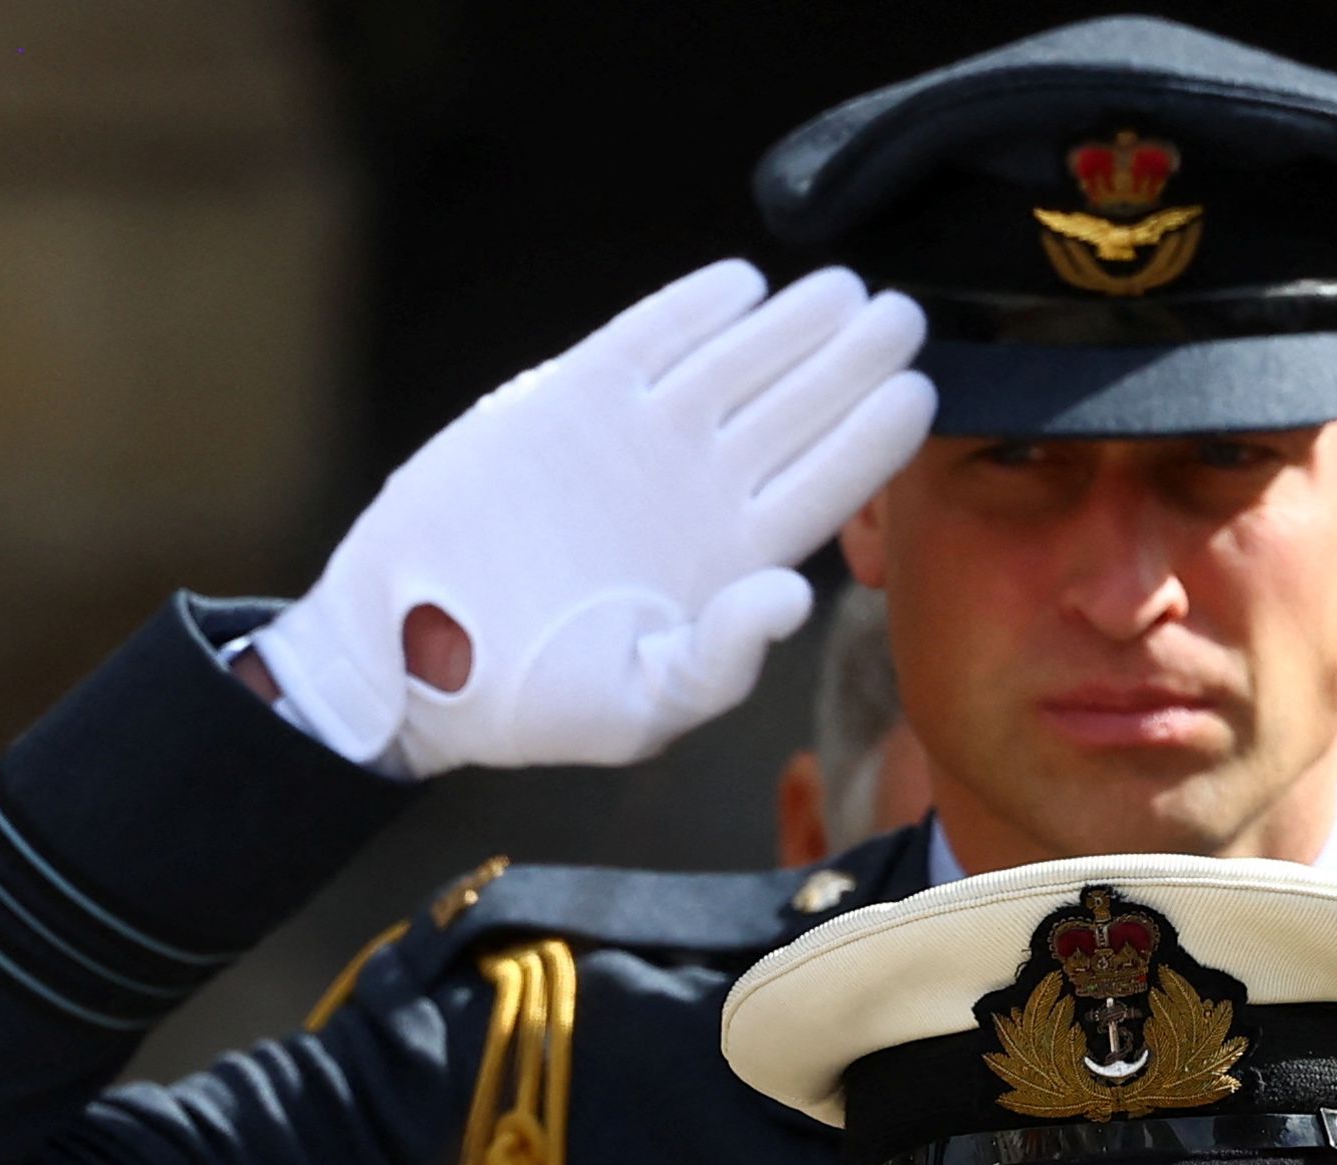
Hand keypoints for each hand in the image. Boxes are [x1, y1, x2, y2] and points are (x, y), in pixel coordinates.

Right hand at [250, 259, 933, 777]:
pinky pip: (645, 341)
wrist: (416, 656)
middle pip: (796, 410)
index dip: (873, 437)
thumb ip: (721, 662)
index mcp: (730, 560)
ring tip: (843, 289)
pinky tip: (741, 285)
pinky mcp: (569, 400)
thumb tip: (791, 595)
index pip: (825, 485)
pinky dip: (690, 311)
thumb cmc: (532, 701)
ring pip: (735, 365)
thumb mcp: (638, 708)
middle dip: (852, 362)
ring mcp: (638, 439)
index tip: (920, 392)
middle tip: (904, 316)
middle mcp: (698, 491)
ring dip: (791, 325)